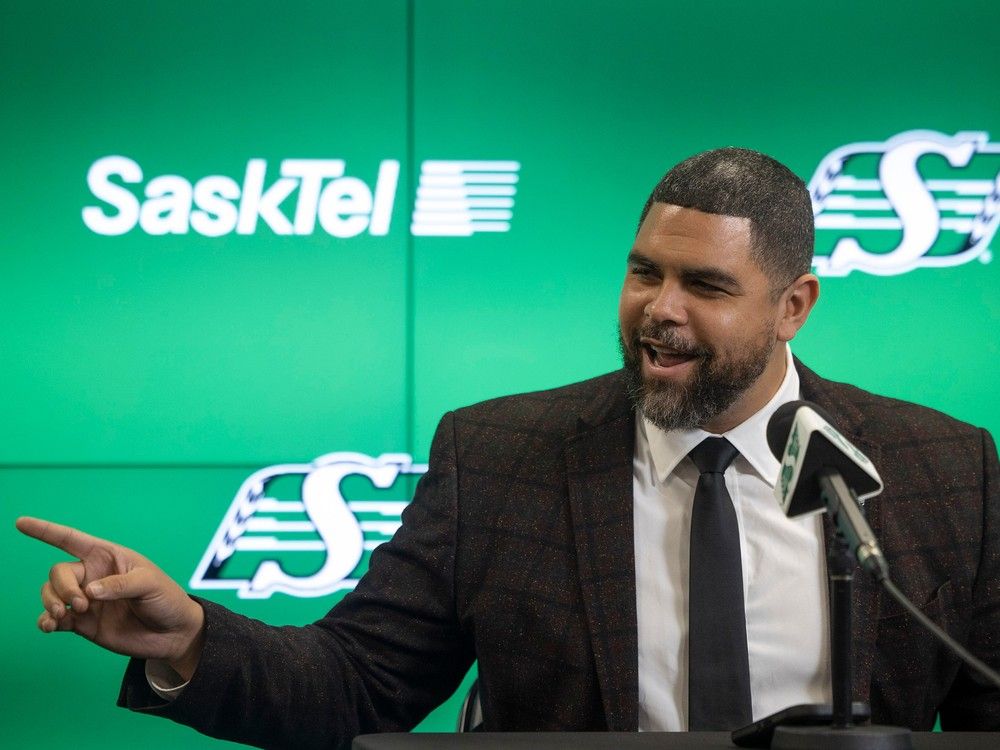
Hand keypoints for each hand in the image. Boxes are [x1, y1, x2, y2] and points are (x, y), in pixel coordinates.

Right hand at [16, 516, 204, 680]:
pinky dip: (46, 622)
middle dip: (62, 587)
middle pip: (59, 572)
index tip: (21, 523)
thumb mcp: (150, 584)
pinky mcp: (82, 623)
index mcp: (108, 557)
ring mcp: (85, 600)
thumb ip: (120, 584)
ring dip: (51, 603)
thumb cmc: (165, 599)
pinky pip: (54, 619)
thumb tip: (89, 592)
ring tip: (64, 616)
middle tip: (81, 604)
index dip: (46, 531)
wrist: (171, 634)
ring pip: (51, 594)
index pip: (72, 539)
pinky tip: (49, 627)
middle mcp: (92, 576)